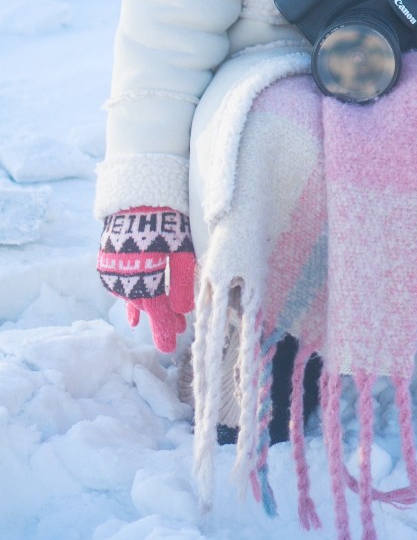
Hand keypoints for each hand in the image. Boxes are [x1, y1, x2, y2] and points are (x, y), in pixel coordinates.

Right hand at [98, 207, 195, 353]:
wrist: (138, 192)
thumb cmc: (167, 218)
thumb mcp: (182, 248)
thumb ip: (182, 281)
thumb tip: (183, 311)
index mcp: (147, 274)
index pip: (157, 311)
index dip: (164, 329)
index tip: (170, 348)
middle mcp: (126, 275)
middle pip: (146, 305)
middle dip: (162, 317)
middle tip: (176, 329)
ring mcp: (115, 269)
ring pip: (132, 296)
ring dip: (146, 308)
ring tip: (155, 320)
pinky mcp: (109, 260)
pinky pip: (120, 285)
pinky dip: (130, 297)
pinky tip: (135, 309)